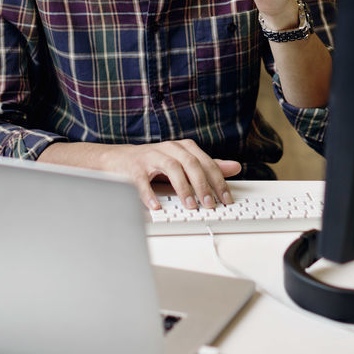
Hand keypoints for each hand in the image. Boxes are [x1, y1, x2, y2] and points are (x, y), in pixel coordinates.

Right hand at [100, 140, 239, 211]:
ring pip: (171, 167)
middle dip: (203, 184)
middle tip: (210, 204)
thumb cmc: (153, 163)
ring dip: (183, 187)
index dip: (218, 180)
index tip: (226, 198)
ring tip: (190, 205)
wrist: (118, 159)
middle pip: (191, 162)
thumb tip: (235, 167)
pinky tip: (156, 206)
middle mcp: (168, 148)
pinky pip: (143, 180)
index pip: (205, 162)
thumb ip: (208, 166)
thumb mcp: (183, 163)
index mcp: (182, 147)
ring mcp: (150, 156)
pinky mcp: (134, 167)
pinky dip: (150, 194)